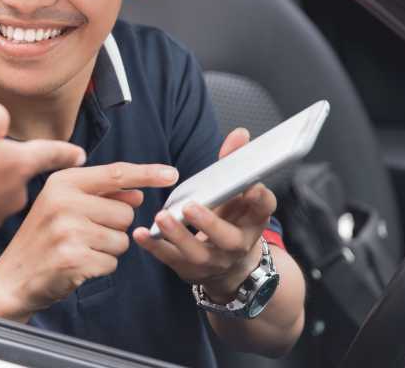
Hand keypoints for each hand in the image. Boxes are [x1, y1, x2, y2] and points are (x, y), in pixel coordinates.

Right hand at [0, 162, 179, 319]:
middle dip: (114, 228)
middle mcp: (64, 202)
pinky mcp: (74, 258)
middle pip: (126, 213)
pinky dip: (100, 268)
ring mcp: (68, 230)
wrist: (12, 279)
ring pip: (122, 240)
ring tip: (79, 250)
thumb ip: (99, 195)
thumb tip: (137, 195)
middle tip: (84, 235)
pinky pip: (112, 263)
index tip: (171, 173)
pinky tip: (77, 266)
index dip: (147, 174)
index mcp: (62, 183)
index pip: (115, 174)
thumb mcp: (62, 207)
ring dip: (108, 250)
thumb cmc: (42, 241)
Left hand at [133, 128, 277, 301]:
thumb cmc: (231, 221)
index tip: (252, 188)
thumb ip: (235, 163)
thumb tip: (239, 134)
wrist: (230, 267)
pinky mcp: (190, 270)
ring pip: (197, 252)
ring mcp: (213, 261)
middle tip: (191, 206)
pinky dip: (154, 247)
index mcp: (252, 222)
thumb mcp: (237, 195)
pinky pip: (171, 259)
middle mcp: (236, 245)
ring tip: (162, 217)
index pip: (263, 210)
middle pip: (227, 238)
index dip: (260, 199)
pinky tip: (140, 233)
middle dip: (209, 223)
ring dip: (178, 235)